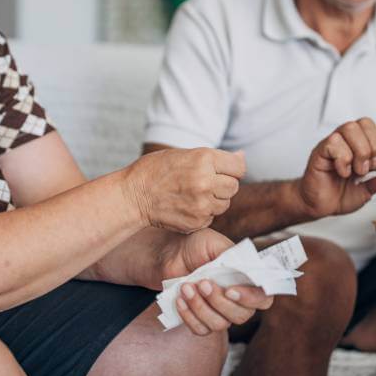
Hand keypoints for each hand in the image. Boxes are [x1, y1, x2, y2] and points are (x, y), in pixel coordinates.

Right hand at [123, 148, 245, 232]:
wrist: (133, 195)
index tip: (218, 170)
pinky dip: (203, 213)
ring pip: (224, 203)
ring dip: (214, 199)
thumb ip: (216, 157)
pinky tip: (186, 205)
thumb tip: (243, 157)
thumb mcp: (184, 154)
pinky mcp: (197, 222)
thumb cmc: (156, 171)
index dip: (229, 168)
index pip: (238, 167)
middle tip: (201, 182)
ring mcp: (202, 204)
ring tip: (192, 194)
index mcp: (204, 159)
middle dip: (221, 184)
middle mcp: (206, 181)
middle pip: (233, 186)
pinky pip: (212, 217)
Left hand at [159, 228, 273, 334]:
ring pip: (219, 325)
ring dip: (200, 307)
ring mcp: (220, 312)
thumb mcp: (215, 243)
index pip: (263, 298)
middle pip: (241, 316)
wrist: (172, 252)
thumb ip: (232, 256)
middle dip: (219, 301)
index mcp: (247, 280)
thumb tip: (245, 267)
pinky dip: (189, 316)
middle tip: (202, 283)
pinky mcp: (201, 320)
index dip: (251, 299)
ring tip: (186, 287)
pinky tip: (180, 299)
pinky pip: (200, 329)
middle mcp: (238, 300)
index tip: (230, 291)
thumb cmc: (197, 246)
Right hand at [298, 118, 375, 219]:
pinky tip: (342, 172)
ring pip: (350, 128)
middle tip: (369, 169)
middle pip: (366, 123)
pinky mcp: (320, 150)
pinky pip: (333, 142)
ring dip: (360, 151)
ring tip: (357, 171)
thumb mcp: (368, 190)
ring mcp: (333, 143)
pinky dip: (343, 159)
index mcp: (363, 146)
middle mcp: (348, 140)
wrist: (319, 206)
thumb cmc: (340, 195)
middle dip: (375, 147)